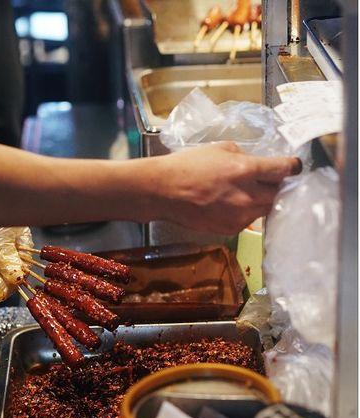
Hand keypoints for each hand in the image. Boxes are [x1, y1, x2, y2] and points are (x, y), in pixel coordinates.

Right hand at [154, 142, 300, 233]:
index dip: (292, 167)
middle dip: (276, 188)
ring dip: (261, 201)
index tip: (293, 168)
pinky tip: (229, 205)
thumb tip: (255, 165)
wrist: (163, 192)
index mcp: (246, 170)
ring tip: (246, 195)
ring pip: (264, 210)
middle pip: (278, 195)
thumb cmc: (187, 165)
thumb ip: (243, 157)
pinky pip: (247, 220)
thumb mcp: (218, 149)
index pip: (283, 170)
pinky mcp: (230, 229)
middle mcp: (248, 196)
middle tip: (269, 182)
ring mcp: (240, 216)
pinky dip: (244, 212)